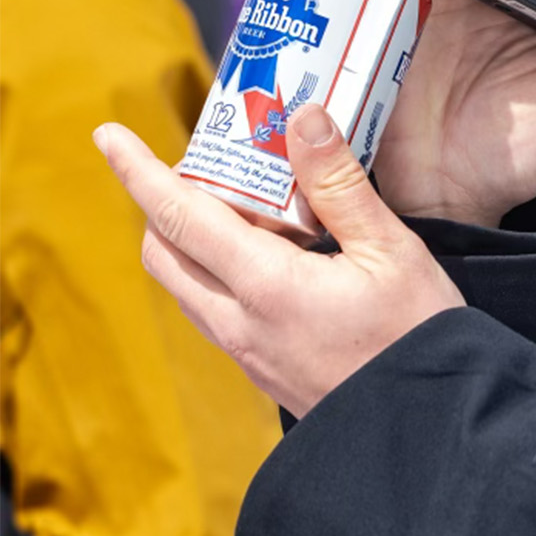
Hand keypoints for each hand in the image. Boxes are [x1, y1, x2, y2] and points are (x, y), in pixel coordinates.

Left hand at [95, 105, 463, 418]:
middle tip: (208, 162)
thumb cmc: (417, 332)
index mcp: (266, 286)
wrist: (426, 420)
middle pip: (165, 251)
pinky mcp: (261, 366)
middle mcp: (238, 321)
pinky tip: (277, 251)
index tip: (108, 135)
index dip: (138, 172)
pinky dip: (221, 267)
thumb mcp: (391, 248)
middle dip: (165, 200)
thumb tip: (302, 118)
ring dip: (193, 235)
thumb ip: (339, 183)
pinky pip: (215, 307)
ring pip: (187, 282)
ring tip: (250, 201)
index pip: (178, 218)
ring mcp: (245, 349)